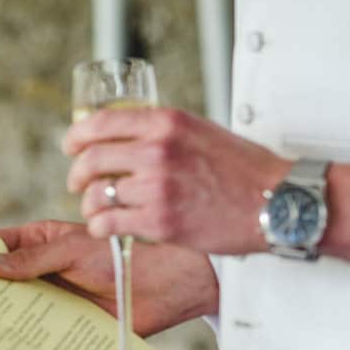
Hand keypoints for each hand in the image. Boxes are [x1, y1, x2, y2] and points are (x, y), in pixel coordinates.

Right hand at [0, 219, 219, 334]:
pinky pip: (36, 334)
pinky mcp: (63, 326)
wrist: (163, 287)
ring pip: (14, 310)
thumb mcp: (69, 252)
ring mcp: (50, 300)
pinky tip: (1, 347)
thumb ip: (28, 261)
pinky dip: (20, 340)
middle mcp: (39, 272)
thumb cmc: (117, 256)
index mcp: (38, 243)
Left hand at [64, 106, 288, 253]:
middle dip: (77, 175)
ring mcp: (158, 186)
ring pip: (97, 194)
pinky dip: (101, 227)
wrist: (278, 201)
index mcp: (167, 122)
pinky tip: (107, 228)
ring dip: (90, 205)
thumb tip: (128, 139)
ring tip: (97, 210)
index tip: (70, 146)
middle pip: (91, 159)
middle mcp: (158, 150)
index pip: (101, 122)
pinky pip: (110, 223)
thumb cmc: (245, 170)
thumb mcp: (202, 132)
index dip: (77, 136)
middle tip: (77, 184)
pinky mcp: (160, 221)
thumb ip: (164, 133)